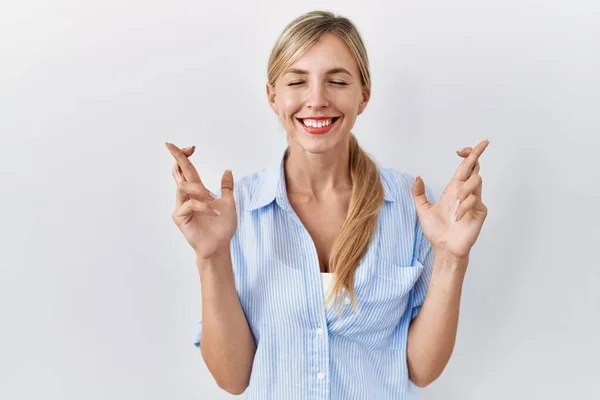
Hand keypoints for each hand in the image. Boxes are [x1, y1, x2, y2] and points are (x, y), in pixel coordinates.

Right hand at [166, 142, 236, 259]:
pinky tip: (214, 212)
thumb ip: (226, 187)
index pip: (187, 170)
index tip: (191, 147)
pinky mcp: (180, 217)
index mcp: (197, 192)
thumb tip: (227, 170)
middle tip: (181, 148)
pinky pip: (189, 204)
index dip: (185, 157)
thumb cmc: (222, 227)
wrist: (220, 245)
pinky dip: (203, 206)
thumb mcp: (229, 203)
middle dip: (178, 158)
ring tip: (213, 198)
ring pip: (184, 186)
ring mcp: (181, 207)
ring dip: (200, 189)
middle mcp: (186, 197)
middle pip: (178, 173)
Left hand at [411, 140, 488, 258]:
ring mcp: (474, 202)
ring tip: (454, 205)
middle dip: (477, 154)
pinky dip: (464, 207)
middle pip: (475, 168)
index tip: (461, 149)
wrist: (443, 248)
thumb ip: (419, 193)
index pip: (464, 167)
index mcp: (454, 189)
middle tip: (481, 145)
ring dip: (464, 190)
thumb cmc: (436, 231)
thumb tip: (417, 178)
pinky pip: (475, 201)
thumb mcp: (422, 209)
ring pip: (476, 181)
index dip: (467, 155)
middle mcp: (465, 193)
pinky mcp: (480, 212)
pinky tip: (456, 217)